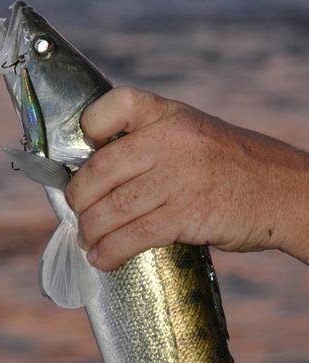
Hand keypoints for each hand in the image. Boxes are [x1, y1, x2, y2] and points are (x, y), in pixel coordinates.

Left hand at [65, 87, 308, 270]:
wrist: (285, 191)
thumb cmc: (229, 164)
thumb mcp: (192, 133)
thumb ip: (150, 143)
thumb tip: (96, 176)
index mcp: (169, 114)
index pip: (116, 104)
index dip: (90, 127)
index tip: (84, 151)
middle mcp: (171, 140)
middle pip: (102, 168)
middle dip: (79, 197)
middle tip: (76, 211)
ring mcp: (180, 178)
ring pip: (115, 206)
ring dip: (91, 230)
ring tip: (87, 240)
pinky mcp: (189, 214)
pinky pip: (136, 235)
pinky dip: (112, 250)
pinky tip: (103, 258)